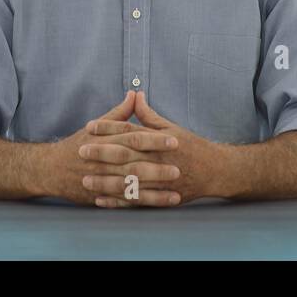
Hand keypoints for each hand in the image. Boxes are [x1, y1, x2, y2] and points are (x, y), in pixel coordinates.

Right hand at [43, 91, 183, 206]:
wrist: (50, 169)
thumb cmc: (78, 145)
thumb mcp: (97, 126)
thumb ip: (119, 113)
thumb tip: (135, 94)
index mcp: (105, 140)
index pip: (132, 138)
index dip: (154, 140)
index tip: (174, 140)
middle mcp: (103, 161)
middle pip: (133, 163)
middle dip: (157, 167)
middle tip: (179, 168)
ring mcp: (102, 180)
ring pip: (131, 186)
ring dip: (154, 190)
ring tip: (176, 191)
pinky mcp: (101, 196)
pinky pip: (125, 201)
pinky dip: (143, 203)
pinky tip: (160, 203)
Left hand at [81, 91, 230, 205]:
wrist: (215, 170)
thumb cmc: (191, 146)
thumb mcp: (171, 127)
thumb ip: (149, 115)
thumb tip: (135, 94)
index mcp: (158, 139)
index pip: (130, 131)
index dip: (109, 128)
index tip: (89, 126)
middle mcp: (158, 158)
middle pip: (126, 155)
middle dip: (102, 153)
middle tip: (81, 151)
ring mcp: (160, 179)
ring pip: (129, 180)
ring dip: (106, 181)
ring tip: (85, 180)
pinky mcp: (161, 196)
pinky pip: (137, 200)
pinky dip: (119, 201)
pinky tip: (102, 200)